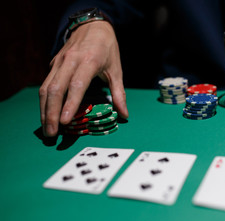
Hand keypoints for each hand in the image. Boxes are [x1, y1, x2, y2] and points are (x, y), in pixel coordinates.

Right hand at [39, 21, 127, 136]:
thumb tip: (125, 115)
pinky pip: (45, 84)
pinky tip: (46, 114)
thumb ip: (119, 93)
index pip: (76, 85)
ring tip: (46, 129)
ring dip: (44, 110)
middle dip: (51, 113)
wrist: (91, 25)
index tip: (65, 122)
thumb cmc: (107, 48)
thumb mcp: (116, 69)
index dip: (70, 104)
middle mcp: (70, 61)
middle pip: (55, 89)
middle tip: (52, 134)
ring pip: (46, 87)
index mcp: (89, 62)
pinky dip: (44, 101)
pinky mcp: (53, 64)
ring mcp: (59, 62)